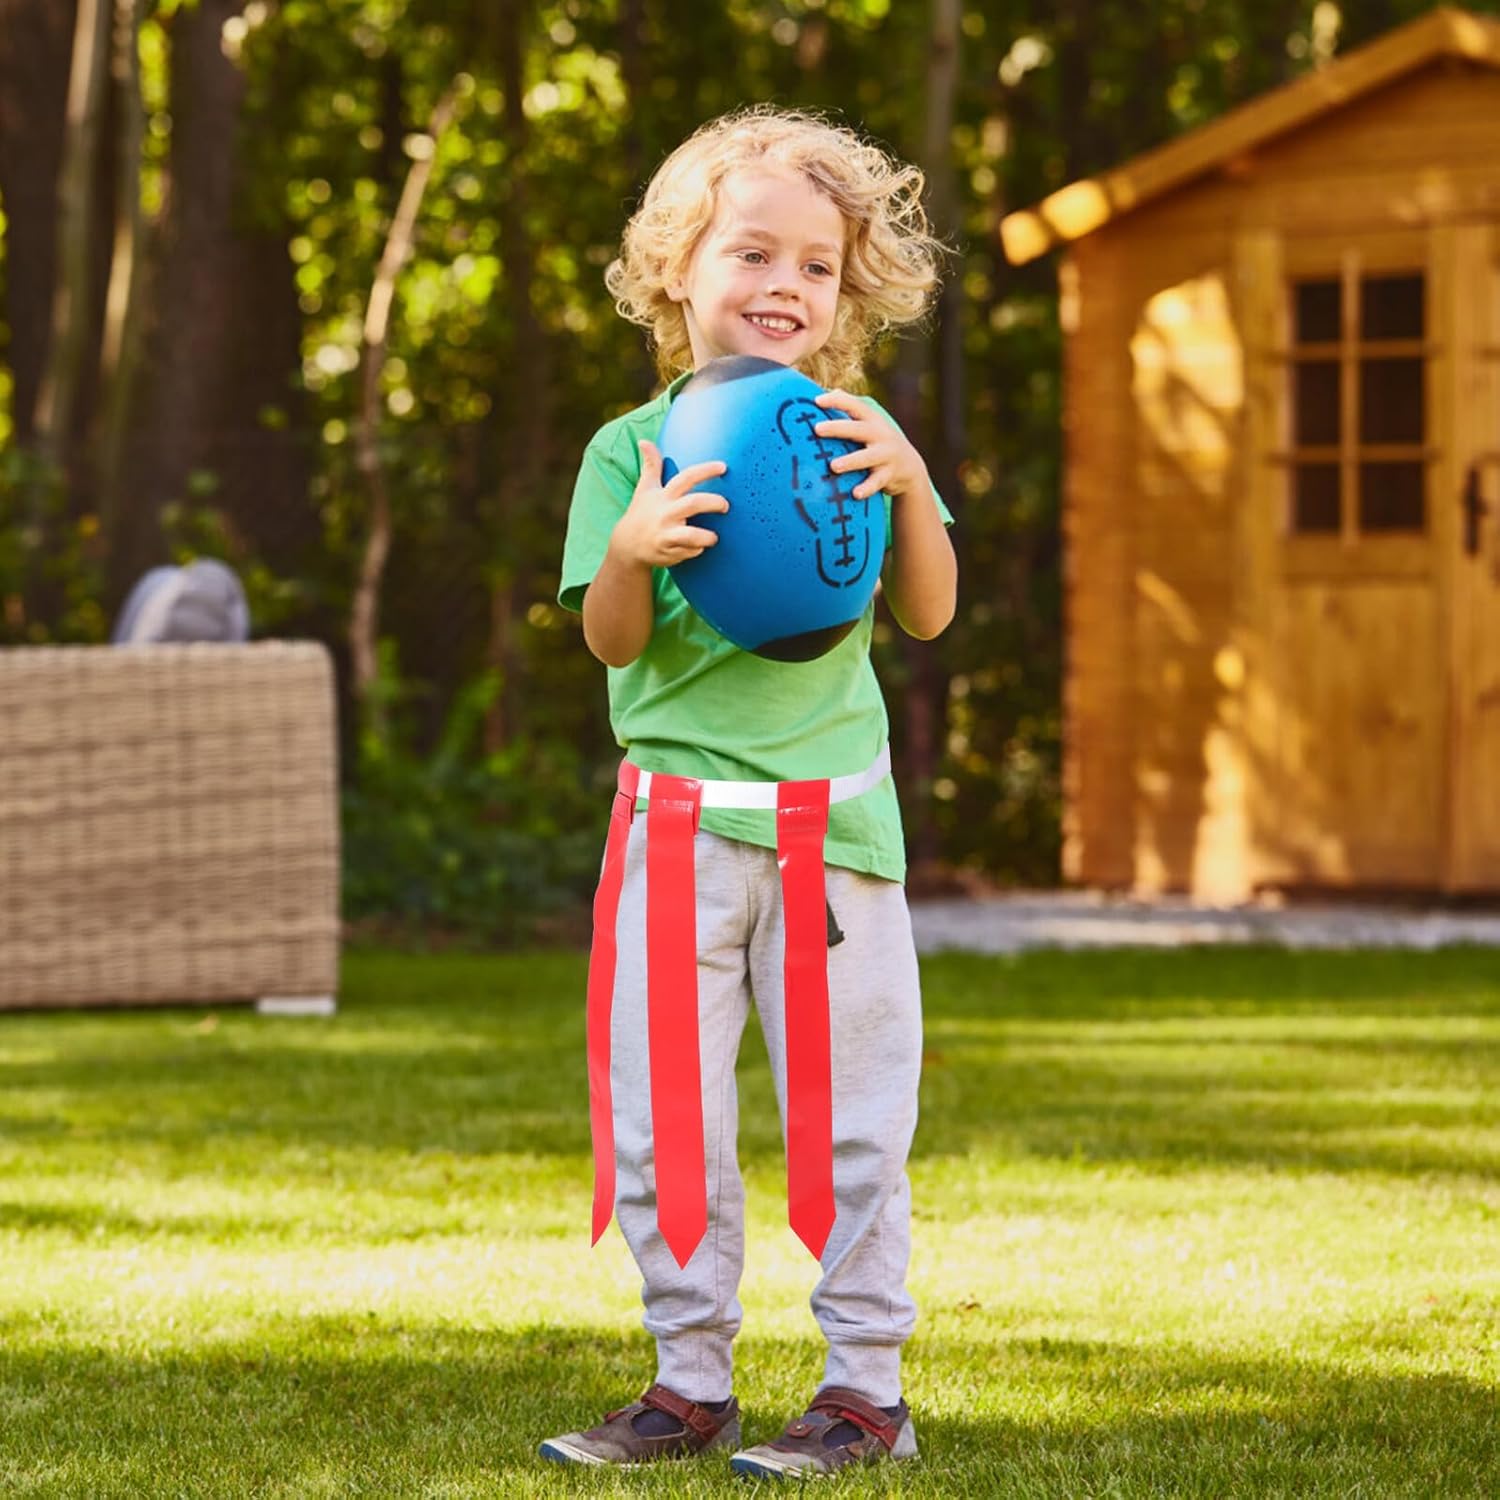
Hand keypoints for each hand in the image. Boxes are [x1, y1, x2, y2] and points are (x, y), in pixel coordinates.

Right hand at [608, 440, 728, 568]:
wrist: (627, 545)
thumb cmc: (641, 513)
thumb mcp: (644, 489)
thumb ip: (651, 466)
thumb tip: (644, 441)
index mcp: (663, 496)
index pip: (686, 478)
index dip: (705, 470)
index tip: (724, 466)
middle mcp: (665, 513)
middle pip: (693, 504)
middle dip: (714, 502)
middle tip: (726, 506)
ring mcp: (667, 534)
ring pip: (692, 535)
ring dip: (708, 536)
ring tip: (714, 537)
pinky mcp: (669, 552)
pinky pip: (690, 552)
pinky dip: (697, 550)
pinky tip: (698, 548)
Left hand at [813, 390, 930, 500]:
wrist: (909, 466)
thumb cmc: (879, 441)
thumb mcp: (870, 423)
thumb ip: (852, 409)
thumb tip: (831, 390)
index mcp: (872, 420)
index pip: (854, 405)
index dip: (837, 401)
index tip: (817, 401)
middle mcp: (880, 434)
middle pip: (858, 429)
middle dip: (838, 428)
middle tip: (817, 429)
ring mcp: (886, 454)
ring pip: (867, 457)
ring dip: (851, 461)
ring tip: (833, 466)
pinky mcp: (889, 474)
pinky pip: (877, 482)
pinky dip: (867, 488)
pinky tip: (855, 494)